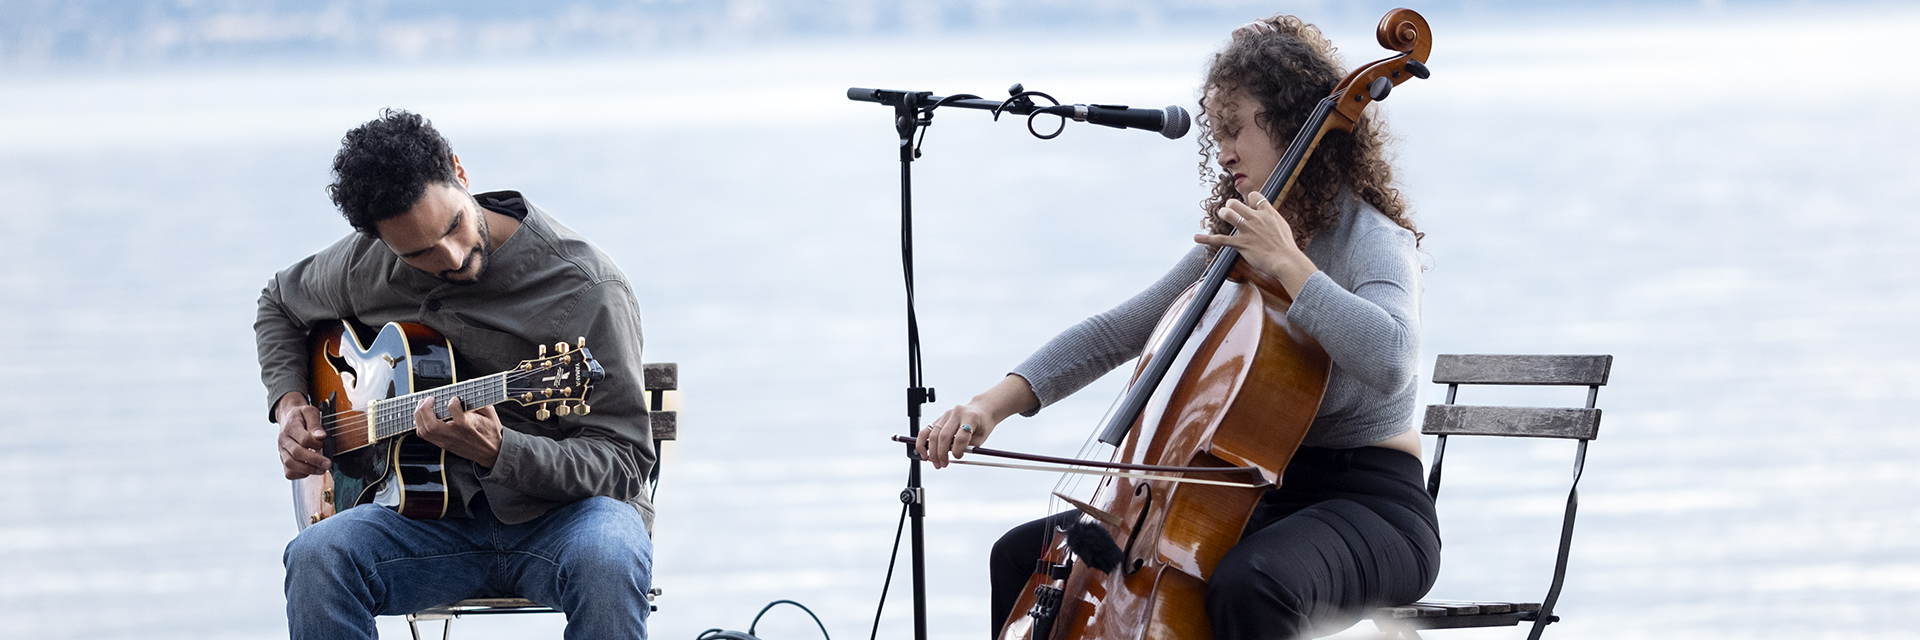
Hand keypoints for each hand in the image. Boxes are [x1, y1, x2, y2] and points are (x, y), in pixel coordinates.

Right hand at [276, 392, 329, 479]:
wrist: (287, 416)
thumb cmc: (301, 415)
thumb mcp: (310, 412)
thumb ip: (315, 424)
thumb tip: (321, 436)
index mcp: (291, 427)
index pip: (303, 439)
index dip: (315, 444)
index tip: (323, 444)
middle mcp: (283, 440)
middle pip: (297, 453)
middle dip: (315, 461)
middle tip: (328, 464)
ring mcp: (282, 451)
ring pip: (291, 464)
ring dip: (308, 470)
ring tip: (322, 470)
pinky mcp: (283, 459)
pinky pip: (289, 472)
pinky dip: (300, 474)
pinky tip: (311, 470)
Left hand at [414, 396, 503, 468]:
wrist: (491, 452)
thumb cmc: (490, 434)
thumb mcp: (489, 413)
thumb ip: (478, 399)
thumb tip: (469, 384)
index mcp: (467, 426)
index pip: (453, 411)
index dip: (451, 402)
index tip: (453, 398)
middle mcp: (454, 435)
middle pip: (431, 425)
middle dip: (425, 409)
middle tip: (428, 399)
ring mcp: (447, 441)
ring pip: (425, 431)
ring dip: (419, 416)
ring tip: (422, 406)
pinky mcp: (443, 444)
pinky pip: (425, 436)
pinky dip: (420, 424)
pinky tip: (423, 417)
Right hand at [914, 374, 1038, 468]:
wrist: (981, 409)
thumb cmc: (982, 424)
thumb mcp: (981, 437)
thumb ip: (968, 447)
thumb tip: (952, 456)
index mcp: (970, 417)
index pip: (960, 436)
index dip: (958, 450)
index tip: (958, 457)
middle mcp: (956, 413)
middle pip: (944, 436)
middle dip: (941, 453)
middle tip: (942, 465)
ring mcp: (946, 414)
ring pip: (933, 434)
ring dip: (932, 451)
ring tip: (934, 462)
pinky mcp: (939, 418)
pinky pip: (927, 430)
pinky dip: (922, 442)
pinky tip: (923, 452)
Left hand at [1194, 192, 1317, 297]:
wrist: (1286, 260)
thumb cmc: (1286, 246)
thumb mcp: (1281, 226)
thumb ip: (1271, 218)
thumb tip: (1265, 215)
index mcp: (1267, 212)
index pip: (1254, 196)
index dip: (1249, 200)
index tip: (1249, 207)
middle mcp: (1255, 218)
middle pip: (1235, 203)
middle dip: (1230, 205)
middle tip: (1231, 211)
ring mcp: (1247, 230)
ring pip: (1228, 214)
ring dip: (1223, 214)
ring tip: (1223, 216)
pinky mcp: (1241, 244)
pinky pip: (1221, 240)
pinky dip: (1207, 239)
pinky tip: (1197, 237)